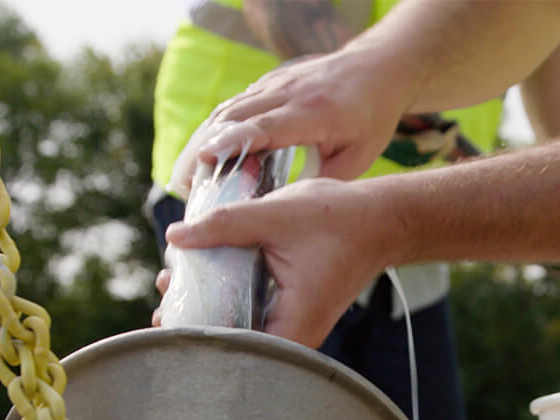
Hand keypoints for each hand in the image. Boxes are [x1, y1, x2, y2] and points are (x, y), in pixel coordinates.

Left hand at [162, 178, 400, 347]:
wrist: (382, 220)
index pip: (236, 349)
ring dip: (210, 304)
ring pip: (243, 327)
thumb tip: (174, 237)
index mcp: (295, 322)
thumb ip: (224, 225)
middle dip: (195, 317)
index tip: (167, 314)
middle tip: (167, 290)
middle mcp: (297, 334)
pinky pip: (255, 313)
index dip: (196, 336)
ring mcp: (297, 324)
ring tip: (177, 280)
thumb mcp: (275, 215)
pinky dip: (230, 296)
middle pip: (235, 343)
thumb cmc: (341, 220)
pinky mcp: (296, 310)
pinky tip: (208, 275)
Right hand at [168, 50, 409, 196]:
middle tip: (183, 187)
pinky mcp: (267, 84)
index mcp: (314, 112)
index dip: (233, 142)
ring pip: (227, 111)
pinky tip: (201, 158)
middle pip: (233, 118)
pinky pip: (233, 107)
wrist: (376, 70)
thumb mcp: (358, 157)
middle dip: (203, 152)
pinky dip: (213, 132)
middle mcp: (288, 92)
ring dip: (201, 143)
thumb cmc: (371, 118)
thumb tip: (286, 209)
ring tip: (184, 180)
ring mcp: (274, 84)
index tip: (206, 160)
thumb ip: (322, 180)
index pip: (266, 127)